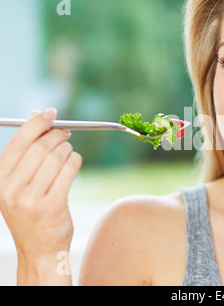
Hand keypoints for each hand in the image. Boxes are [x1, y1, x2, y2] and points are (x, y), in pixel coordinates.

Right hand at [0, 108, 81, 283]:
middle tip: (65, 132)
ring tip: (68, 151)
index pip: (19, 142)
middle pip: (40, 147)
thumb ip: (25, 153)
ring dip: (67, 149)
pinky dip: (75, 161)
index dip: (37, 123)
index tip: (51, 112)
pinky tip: (74, 161)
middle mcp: (10, 189)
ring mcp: (30, 199)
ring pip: (57, 157)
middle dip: (57, 135)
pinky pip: (69, 170)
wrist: (39, 248)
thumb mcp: (18, 184)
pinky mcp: (51, 205)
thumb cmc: (31, 210)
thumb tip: (38, 115)